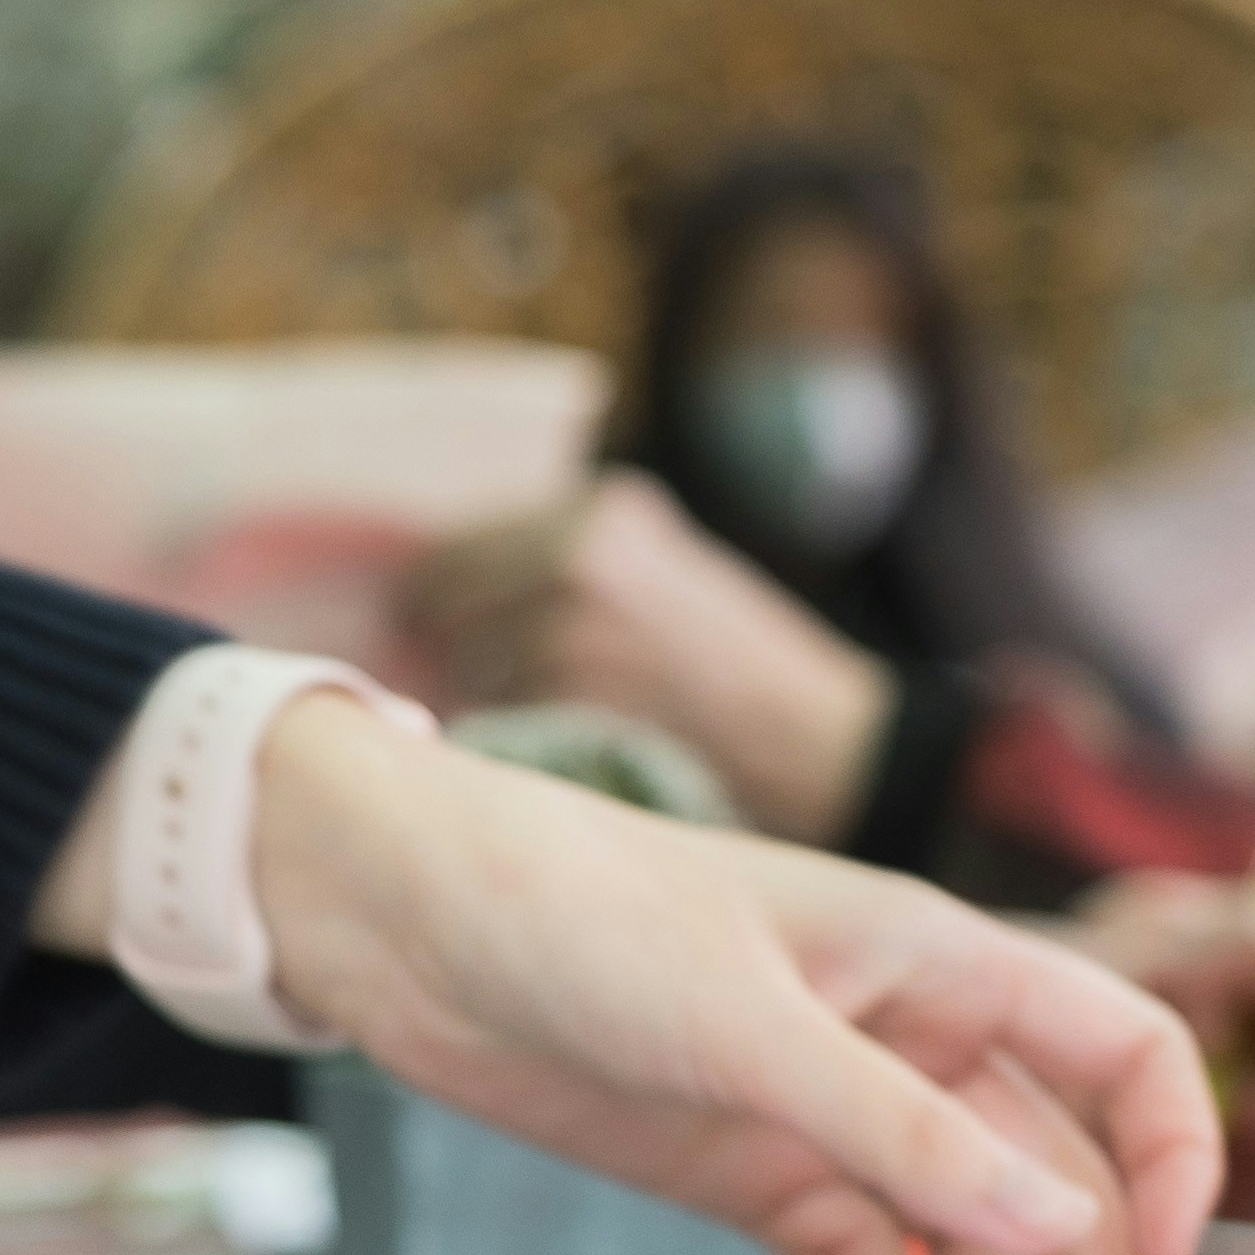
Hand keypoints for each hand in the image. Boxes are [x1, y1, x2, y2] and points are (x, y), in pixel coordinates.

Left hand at [250, 696, 1216, 1254]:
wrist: (405, 924)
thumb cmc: (578, 915)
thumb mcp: (749, 1026)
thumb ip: (903, 1135)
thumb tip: (1069, 1229)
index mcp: (944, 965)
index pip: (1127, 1054)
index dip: (1174, 1155)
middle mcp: (910, 1043)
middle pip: (1057, 1177)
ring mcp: (832, 1119)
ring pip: (961, 1237)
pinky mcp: (753, 1178)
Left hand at [468, 472, 897, 838]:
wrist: (824, 741)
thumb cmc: (738, 669)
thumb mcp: (662, 574)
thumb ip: (565, 563)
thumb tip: (436, 588)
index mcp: (600, 510)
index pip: (454, 545)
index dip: (436, 595)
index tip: (431, 630)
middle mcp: (576, 552)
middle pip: (442, 602)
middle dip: (446, 646)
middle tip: (472, 689)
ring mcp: (569, 624)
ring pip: (462, 665)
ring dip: (478, 697)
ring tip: (542, 718)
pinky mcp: (569, 696)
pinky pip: (492, 717)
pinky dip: (507, 736)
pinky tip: (557, 744)